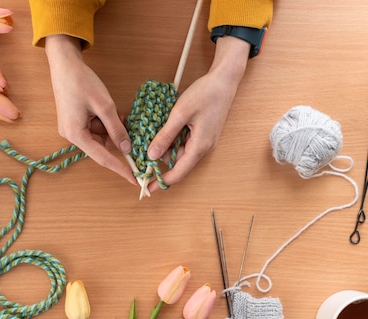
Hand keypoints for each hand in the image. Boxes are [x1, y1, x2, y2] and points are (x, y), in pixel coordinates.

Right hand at [44, 35, 136, 184]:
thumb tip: (127, 148)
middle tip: (130, 129)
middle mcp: (72, 136)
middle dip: (117, 139)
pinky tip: (110, 111)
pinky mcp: (75, 122)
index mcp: (76, 135)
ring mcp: (73, 129)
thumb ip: (116, 129)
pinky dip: (106, 122)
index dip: (120, 168)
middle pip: (101, 147)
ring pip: (100, 136)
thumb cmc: (82, 82)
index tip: (134, 179)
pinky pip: (95, 128)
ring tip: (117, 113)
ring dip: (112, 128)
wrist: (64, 64)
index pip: (103, 158)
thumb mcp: (104, 106)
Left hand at [146, 36, 251, 193]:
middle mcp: (204, 147)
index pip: (178, 173)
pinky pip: (184, 142)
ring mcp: (204, 141)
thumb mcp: (179, 114)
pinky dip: (173, 138)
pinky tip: (165, 128)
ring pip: (180, 151)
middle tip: (143, 154)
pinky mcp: (202, 133)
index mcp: (200, 146)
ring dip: (166, 146)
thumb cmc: (205, 94)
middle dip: (160, 160)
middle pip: (178, 162)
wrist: (224, 81)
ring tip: (154, 133)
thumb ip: (165, 136)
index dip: (161, 182)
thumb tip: (152, 155)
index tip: (146, 188)